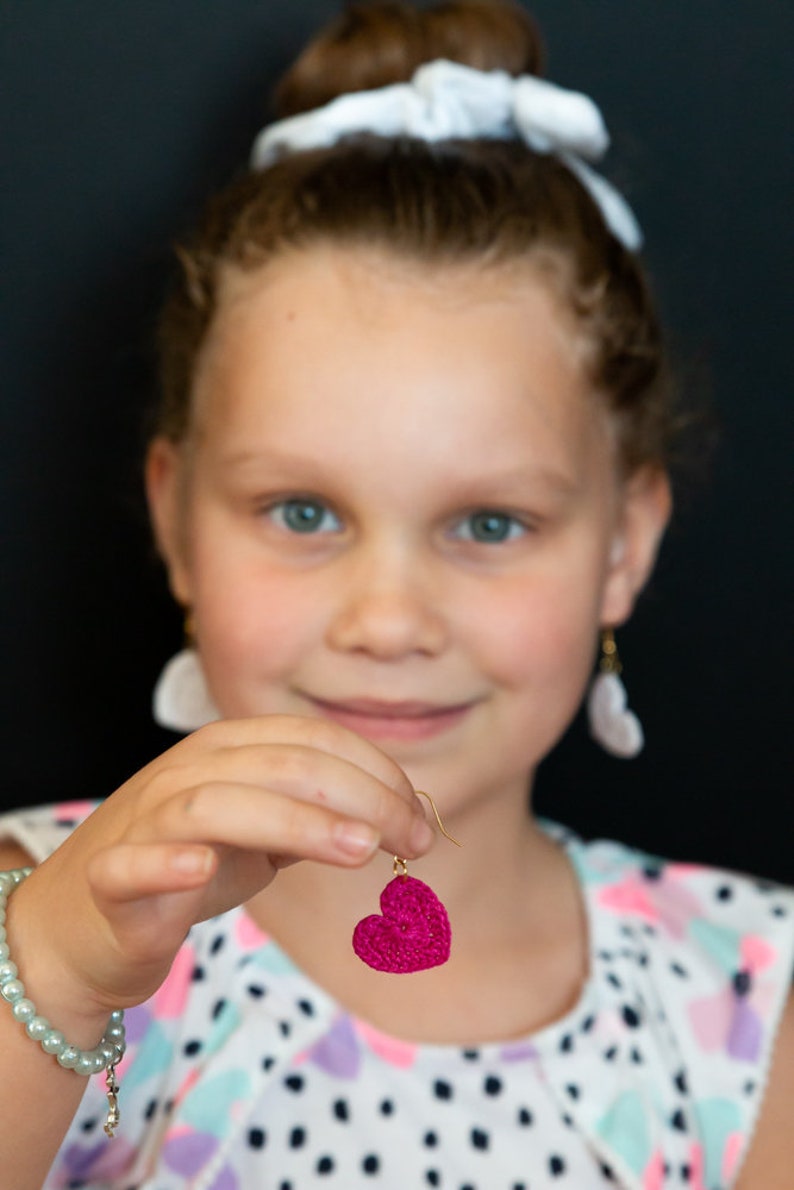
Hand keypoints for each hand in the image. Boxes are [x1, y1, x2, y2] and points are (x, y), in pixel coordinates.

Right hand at [13, 716, 432, 1019]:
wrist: (87, 922)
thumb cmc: (187, 866)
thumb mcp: (265, 834)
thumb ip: (318, 816)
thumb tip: (400, 816)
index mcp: (229, 749)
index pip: (313, 740)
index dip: (376, 772)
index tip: (421, 818)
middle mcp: (188, 772)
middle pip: (282, 765)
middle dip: (362, 798)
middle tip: (414, 841)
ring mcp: (147, 821)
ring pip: (219, 804)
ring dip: (295, 823)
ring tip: (359, 851)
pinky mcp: (113, 878)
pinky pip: (135, 862)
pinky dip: (168, 860)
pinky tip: (203, 869)